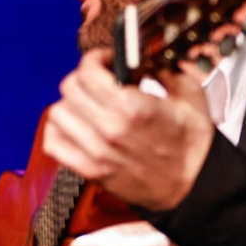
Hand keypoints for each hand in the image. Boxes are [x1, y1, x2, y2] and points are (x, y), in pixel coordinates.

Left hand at [40, 48, 214, 211]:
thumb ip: (164, 70)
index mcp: (132, 107)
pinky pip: (53, 143)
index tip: (104, 60)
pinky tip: (74, 125)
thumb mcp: (190, 96)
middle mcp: (108, 128)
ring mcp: (94, 151)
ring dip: (69, 103)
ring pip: (57, 113)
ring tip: (87, 104)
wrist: (192, 187)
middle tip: (97, 79)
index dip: (94, 59)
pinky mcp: (89, 170)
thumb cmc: (192, 146)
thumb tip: (143, 59)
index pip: (88, 72)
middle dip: (83, 77)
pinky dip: (58, 130)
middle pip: (70, 89)